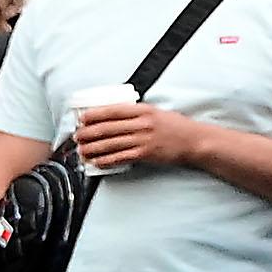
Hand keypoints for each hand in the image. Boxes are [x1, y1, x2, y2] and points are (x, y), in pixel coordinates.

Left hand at [67, 103, 200, 173]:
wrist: (194, 141)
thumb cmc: (175, 126)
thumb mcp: (155, 112)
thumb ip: (135, 113)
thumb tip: (111, 116)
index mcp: (143, 110)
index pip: (113, 110)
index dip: (94, 115)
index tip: (81, 118)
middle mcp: (142, 123)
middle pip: (107, 128)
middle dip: (88, 133)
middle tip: (77, 137)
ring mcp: (143, 139)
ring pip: (110, 144)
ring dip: (92, 149)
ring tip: (81, 151)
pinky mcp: (145, 154)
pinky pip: (120, 157)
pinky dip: (105, 160)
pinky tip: (96, 162)